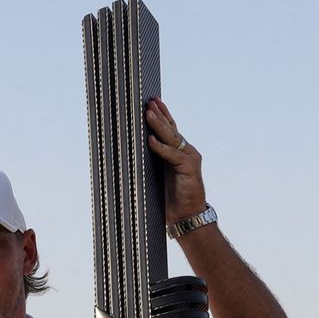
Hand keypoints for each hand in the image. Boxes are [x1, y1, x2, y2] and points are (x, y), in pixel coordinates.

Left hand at [145, 97, 206, 224]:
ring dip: (159, 125)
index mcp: (177, 153)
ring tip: (148, 113)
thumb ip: (150, 163)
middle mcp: (186, 152)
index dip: (162, 115)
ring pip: (172, 138)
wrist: (186, 217)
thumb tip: (128, 153)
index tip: (153, 101)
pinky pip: (172, 155)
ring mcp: (189, 158)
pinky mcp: (190, 167)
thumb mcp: (156, 177)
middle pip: (171, 129)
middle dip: (159, 114)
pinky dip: (160, 148)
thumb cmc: (170, 200)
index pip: (170, 129)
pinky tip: (150, 140)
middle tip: (149, 101)